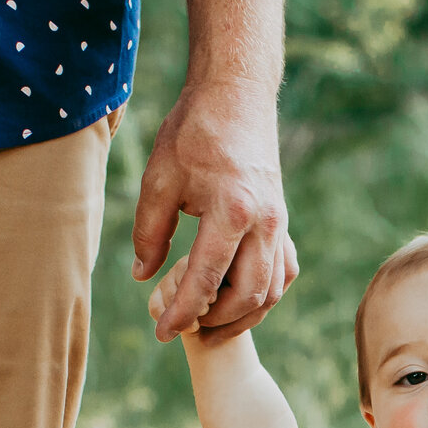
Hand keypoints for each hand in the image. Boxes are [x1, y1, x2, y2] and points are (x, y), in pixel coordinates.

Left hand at [132, 77, 295, 342]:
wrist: (236, 94)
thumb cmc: (193, 132)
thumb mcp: (159, 180)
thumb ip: (149, 232)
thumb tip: (143, 276)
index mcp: (231, 211)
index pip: (205, 279)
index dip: (182, 312)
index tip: (161, 332)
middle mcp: (264, 223)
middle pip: (248, 296)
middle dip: (215, 322)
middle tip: (184, 329)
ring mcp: (279, 223)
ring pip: (272, 290)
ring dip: (242, 315)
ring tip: (208, 324)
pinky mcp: (282, 220)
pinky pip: (283, 271)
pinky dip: (264, 294)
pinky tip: (236, 298)